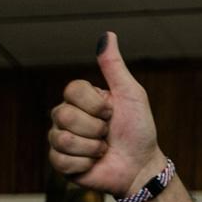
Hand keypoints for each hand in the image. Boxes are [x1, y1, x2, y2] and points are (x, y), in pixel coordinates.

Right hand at [47, 32, 163, 198]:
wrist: (141, 166)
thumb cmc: (139, 130)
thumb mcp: (131, 94)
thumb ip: (114, 66)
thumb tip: (107, 35)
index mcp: (81, 98)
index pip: (72, 90)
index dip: (96, 104)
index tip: (111, 112)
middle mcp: (66, 116)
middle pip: (65, 115)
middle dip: (95, 128)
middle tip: (108, 133)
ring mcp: (61, 139)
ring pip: (63, 139)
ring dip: (92, 147)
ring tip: (103, 148)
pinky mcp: (60, 163)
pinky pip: (61, 160)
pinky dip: (84, 164)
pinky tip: (94, 163)